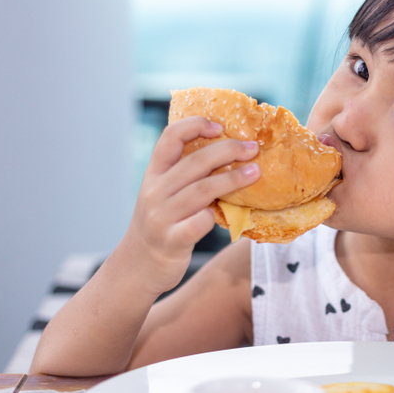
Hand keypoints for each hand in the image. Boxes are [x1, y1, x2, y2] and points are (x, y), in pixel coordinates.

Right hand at [121, 116, 259, 296]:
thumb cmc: (161, 225)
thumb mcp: (163, 195)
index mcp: (153, 174)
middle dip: (228, 150)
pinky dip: (216, 215)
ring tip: (256, 173)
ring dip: (233, 179)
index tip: (220, 126)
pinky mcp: (172, 240)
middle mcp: (154, 191)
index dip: (195, 126)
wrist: (137, 267)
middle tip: (253, 148)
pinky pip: (199, 223)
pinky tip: (233, 213)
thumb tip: (231, 155)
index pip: (170, 137)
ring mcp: (161, 216)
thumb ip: (186, 177)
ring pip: (202, 190)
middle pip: (195, 161)